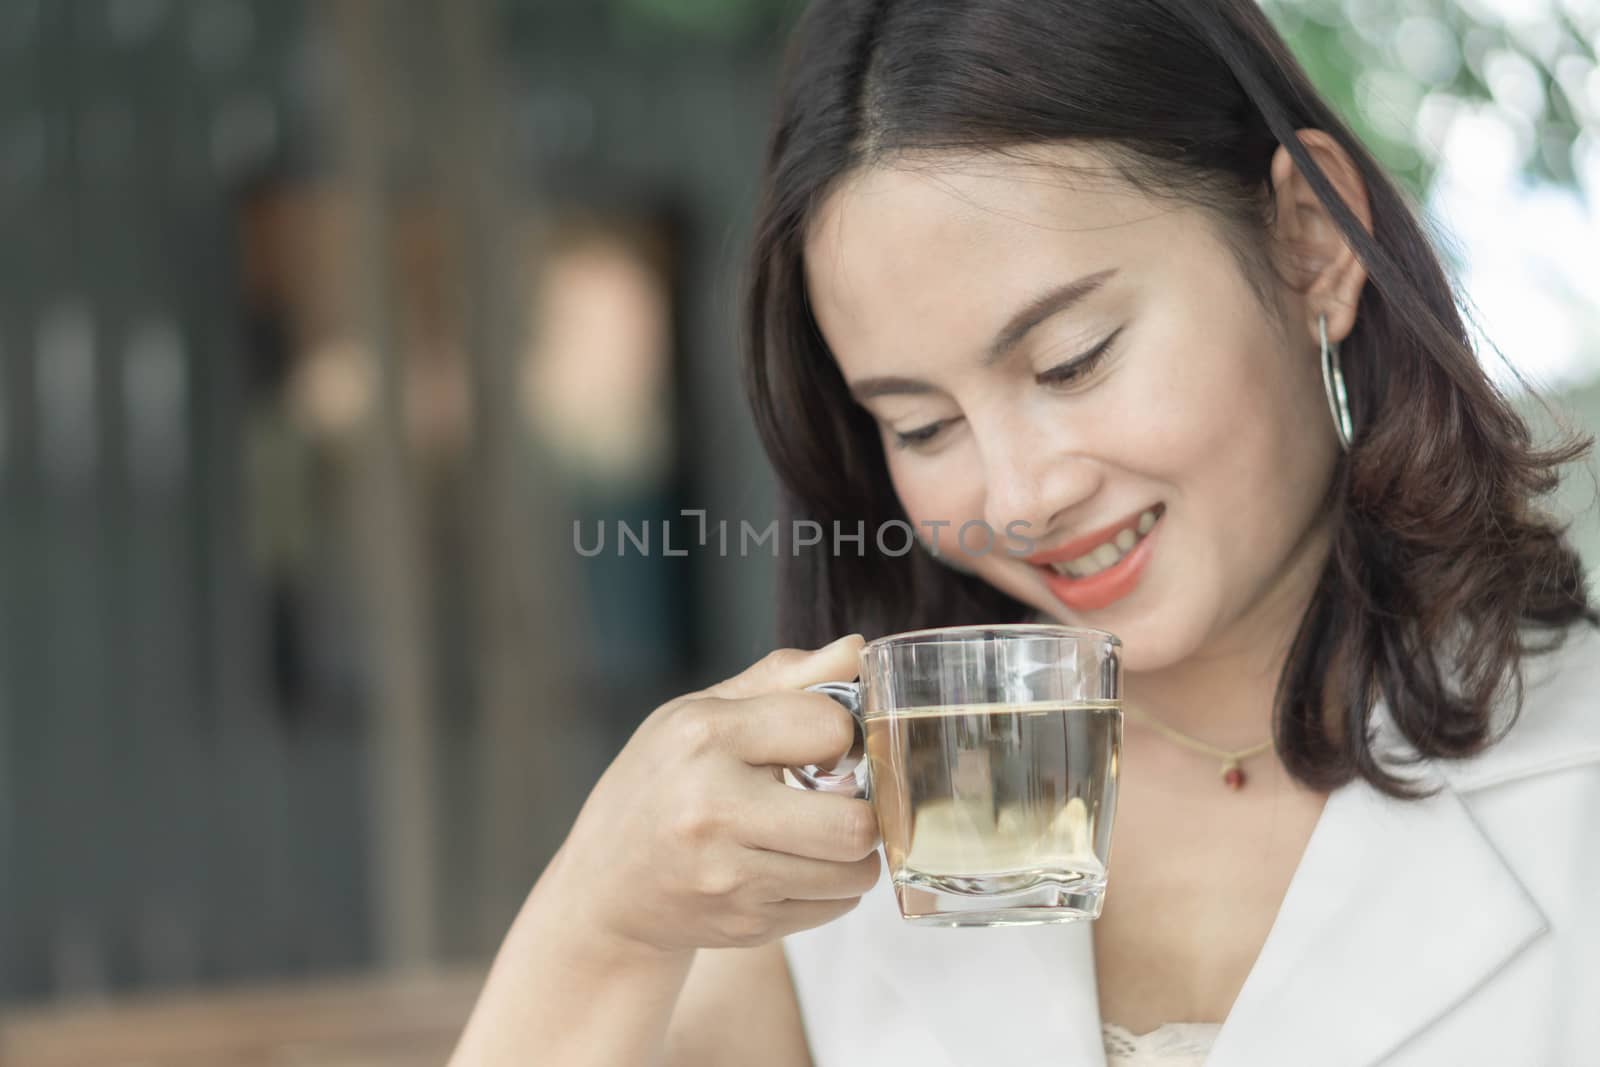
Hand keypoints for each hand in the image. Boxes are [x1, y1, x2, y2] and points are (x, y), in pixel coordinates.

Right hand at [550, 635, 881, 956]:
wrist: (604, 887)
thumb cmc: (661, 783)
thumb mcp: (702, 714)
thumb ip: (783, 678)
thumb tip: (857, 649)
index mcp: (704, 736)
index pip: (829, 726)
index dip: (840, 734)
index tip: (821, 745)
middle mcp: (712, 808)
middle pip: (855, 822)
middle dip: (862, 808)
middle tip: (837, 798)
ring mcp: (728, 876)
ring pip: (854, 870)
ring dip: (852, 852)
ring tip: (819, 834)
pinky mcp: (744, 924)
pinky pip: (835, 906)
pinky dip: (831, 887)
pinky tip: (795, 866)